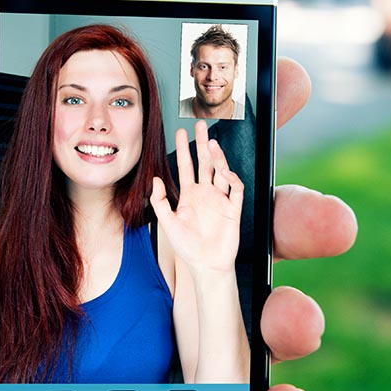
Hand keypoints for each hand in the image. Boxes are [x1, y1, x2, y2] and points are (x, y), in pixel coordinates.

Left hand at [150, 120, 242, 273]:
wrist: (206, 265)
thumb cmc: (187, 247)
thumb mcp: (167, 223)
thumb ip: (159, 201)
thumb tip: (155, 179)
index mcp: (189, 196)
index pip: (186, 167)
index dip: (184, 149)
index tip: (180, 132)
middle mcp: (205, 194)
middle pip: (205, 163)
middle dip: (202, 144)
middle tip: (200, 124)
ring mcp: (220, 200)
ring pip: (220, 171)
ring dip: (217, 157)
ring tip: (211, 143)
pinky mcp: (233, 209)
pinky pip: (236, 189)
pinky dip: (232, 178)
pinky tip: (224, 171)